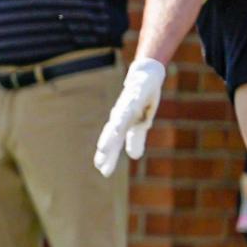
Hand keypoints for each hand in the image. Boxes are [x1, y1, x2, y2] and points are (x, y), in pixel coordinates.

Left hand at [94, 57, 166, 176]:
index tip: (102, 170)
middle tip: (100, 165)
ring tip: (103, 148)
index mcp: (121, 124)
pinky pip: (129, 106)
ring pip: (117, 123)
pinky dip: (124, 114)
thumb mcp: (141, 122)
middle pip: (112, 135)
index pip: (114, 143)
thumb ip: (135, 138)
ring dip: (110, 136)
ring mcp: (126, 105)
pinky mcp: (134, 95)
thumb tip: (134, 156)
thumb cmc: (141, 100)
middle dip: (107, 150)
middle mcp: (120, 116)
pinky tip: (120, 122)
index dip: (109, 156)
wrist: (146, 76)